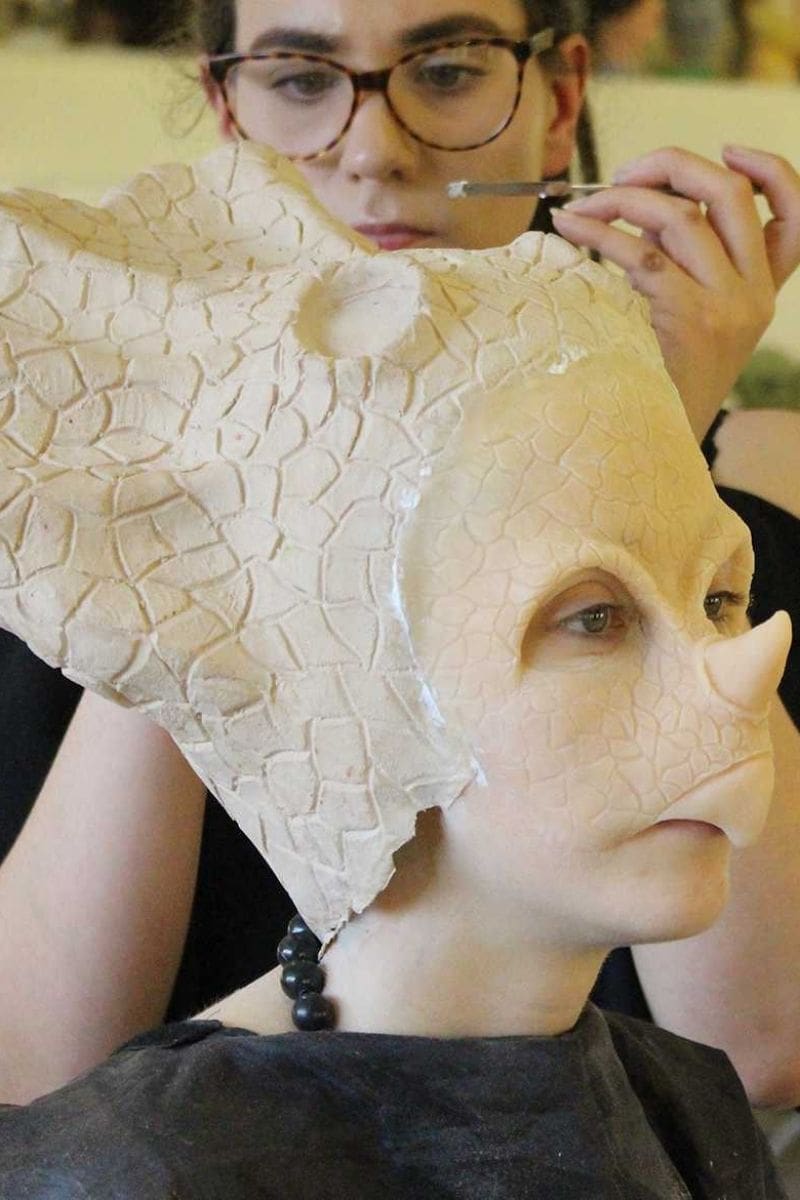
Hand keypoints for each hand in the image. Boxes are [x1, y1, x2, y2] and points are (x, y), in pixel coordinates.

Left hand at [551, 146, 799, 439]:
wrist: (657, 448)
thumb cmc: (663, 383)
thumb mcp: (698, 326)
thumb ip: (693, 268)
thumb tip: (645, 204)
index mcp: (764, 291)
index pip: (795, 214)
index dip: (769, 170)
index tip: (728, 152)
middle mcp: (753, 295)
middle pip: (731, 194)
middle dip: (673, 166)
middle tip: (624, 175)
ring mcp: (723, 307)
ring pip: (680, 217)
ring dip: (620, 199)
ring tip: (581, 208)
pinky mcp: (685, 319)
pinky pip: (640, 255)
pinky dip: (598, 232)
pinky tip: (570, 229)